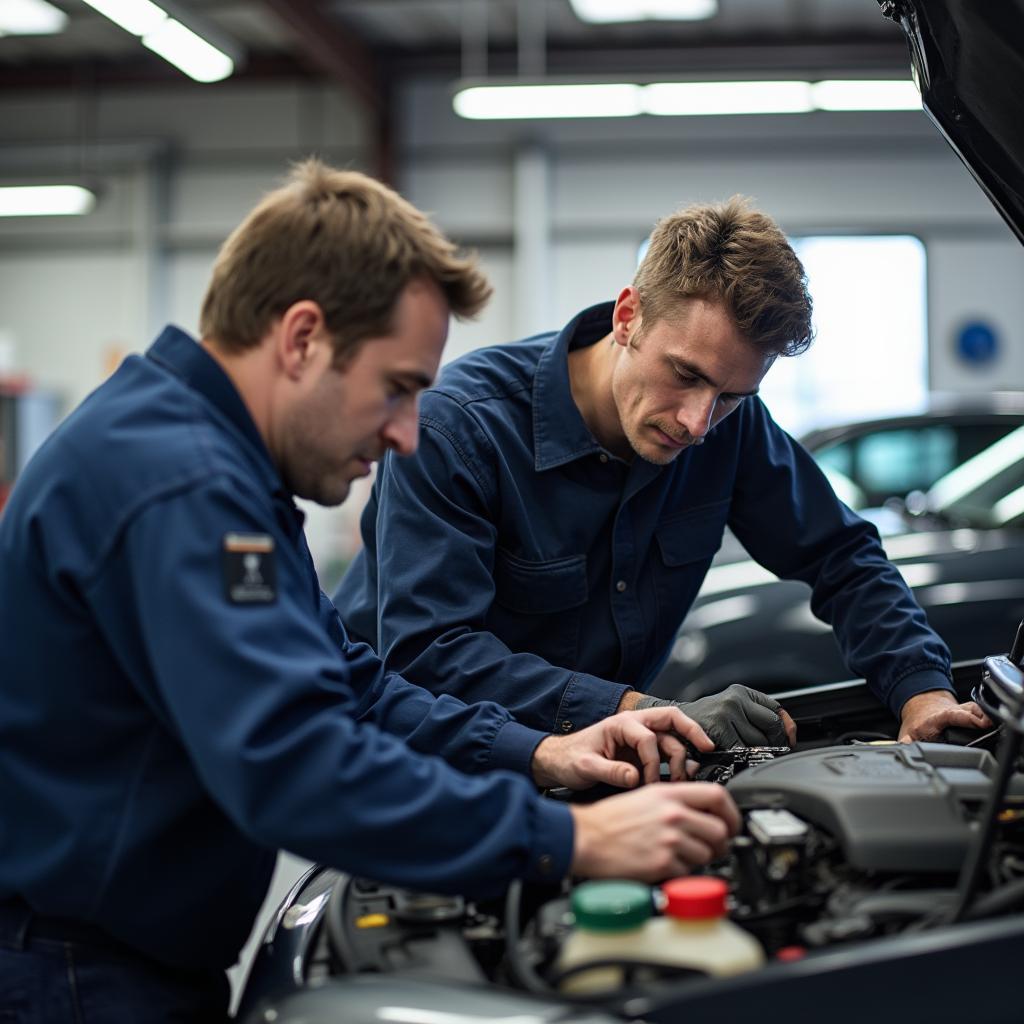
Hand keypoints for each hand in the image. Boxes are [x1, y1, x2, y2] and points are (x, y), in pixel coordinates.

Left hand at [531, 707, 713, 789]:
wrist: (559, 762)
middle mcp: (634, 726)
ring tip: (685, 779)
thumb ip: (609, 771)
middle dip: (691, 733)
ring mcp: (640, 739)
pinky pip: (667, 753)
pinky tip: (683, 777)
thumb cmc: (569, 759)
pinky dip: (678, 763)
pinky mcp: (642, 753)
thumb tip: (633, 778)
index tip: (648, 782)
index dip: (652, 762)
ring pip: (672, 740)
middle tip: (707, 749)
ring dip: (683, 757)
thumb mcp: (584, 766)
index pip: (648, 738)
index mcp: (620, 724)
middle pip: (672, 721)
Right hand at [570, 782, 741, 880]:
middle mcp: (672, 814)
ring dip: (698, 859)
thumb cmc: (609, 819)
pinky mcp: (663, 864)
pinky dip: (680, 873)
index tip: (731, 821)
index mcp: (668, 794)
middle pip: (720, 829)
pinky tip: (664, 865)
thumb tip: (703, 813)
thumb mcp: (645, 796)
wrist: (586, 837)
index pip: (718, 795)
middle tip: (711, 847)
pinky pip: (688, 873)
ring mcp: (669, 839)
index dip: (731, 811)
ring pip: (707, 854)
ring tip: (679, 856)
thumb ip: (675, 801)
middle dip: (719, 843)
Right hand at [634, 684, 795, 747]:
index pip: (776, 710)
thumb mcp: (729, 711)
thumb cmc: (700, 721)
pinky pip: (742, 752)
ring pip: (758, 743)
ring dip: (755, 755)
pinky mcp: (717, 730)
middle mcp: (735, 699)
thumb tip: (788, 734)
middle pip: (772, 728)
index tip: (789, 740)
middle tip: (764, 754)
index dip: (786, 729)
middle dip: (773, 745)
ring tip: (744, 757)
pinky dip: (741, 760)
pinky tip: (733, 760)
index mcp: (741, 692)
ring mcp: (726, 714)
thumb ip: (755, 717)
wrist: (666, 722)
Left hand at [898, 689, 991, 741]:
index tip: (975, 723)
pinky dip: (985, 715)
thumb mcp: (908, 733)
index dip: (963, 718)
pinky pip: (978, 710)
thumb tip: (901, 747)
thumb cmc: (918, 723)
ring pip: (973, 708)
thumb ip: (905, 742)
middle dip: (976, 717)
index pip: (950, 716)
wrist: (921, 706)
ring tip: (990, 724)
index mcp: (936, 719)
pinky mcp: (967, 711)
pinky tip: (991, 722)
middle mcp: (949, 712)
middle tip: (986, 724)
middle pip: (965, 711)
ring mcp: (959, 710)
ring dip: (982, 715)